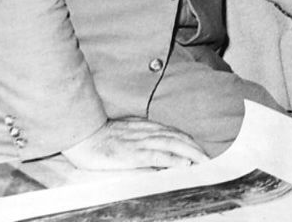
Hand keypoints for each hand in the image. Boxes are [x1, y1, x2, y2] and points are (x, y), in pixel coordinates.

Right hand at [62, 117, 207, 169]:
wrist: (82, 135)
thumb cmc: (101, 135)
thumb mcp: (125, 131)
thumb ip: (141, 135)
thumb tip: (155, 147)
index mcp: (145, 127)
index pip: (174, 132)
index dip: (189, 141)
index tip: (200, 149)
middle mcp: (147, 132)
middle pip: (178, 137)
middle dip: (195, 148)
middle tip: (209, 158)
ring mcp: (141, 142)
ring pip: (173, 145)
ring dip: (191, 153)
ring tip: (204, 161)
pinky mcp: (133, 153)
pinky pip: (158, 155)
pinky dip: (173, 159)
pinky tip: (183, 164)